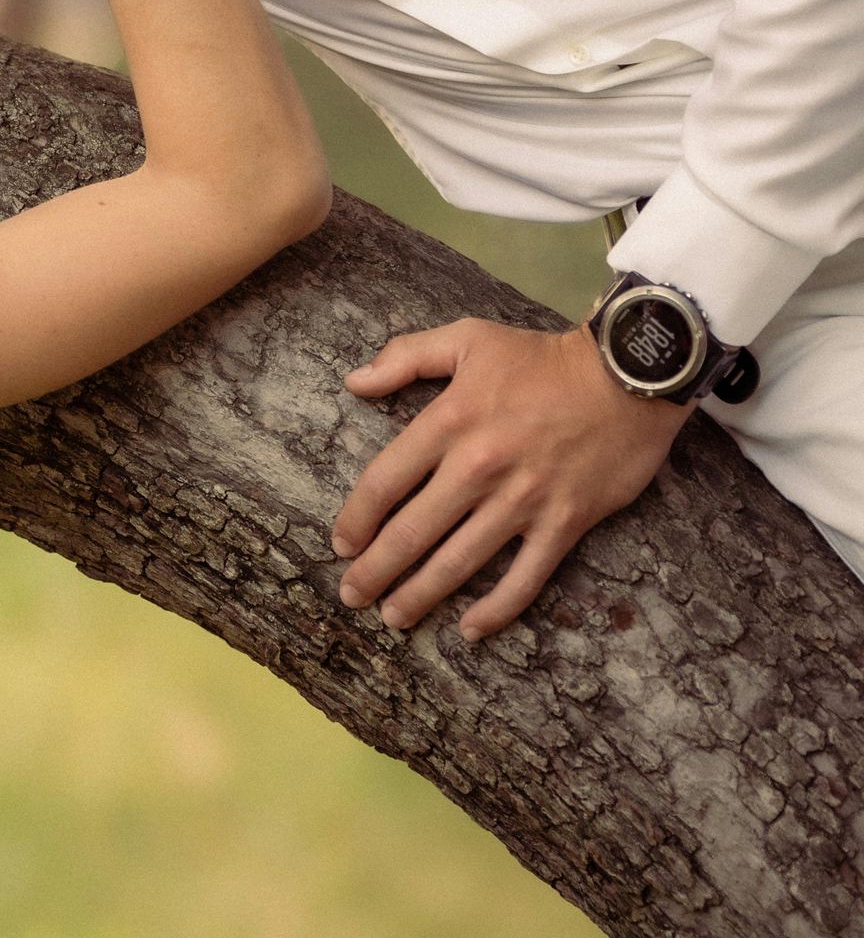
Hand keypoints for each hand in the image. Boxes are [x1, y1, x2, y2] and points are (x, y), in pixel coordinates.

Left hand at [331, 318, 692, 640]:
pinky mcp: (564, 524)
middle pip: (414, 531)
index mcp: (449, 421)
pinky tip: (470, 629)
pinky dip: (496, 609)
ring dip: (421, 595)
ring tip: (393, 617)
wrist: (626, 376)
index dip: (357, 518)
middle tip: (351, 596)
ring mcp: (522, 501)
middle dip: (376, 570)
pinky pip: (524, 578)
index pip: (386, 481)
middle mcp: (478, 468)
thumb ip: (405, 357)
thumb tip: (354, 382)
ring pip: (460, 562)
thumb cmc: (540, 358)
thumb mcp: (466, 338)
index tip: (341, 543)